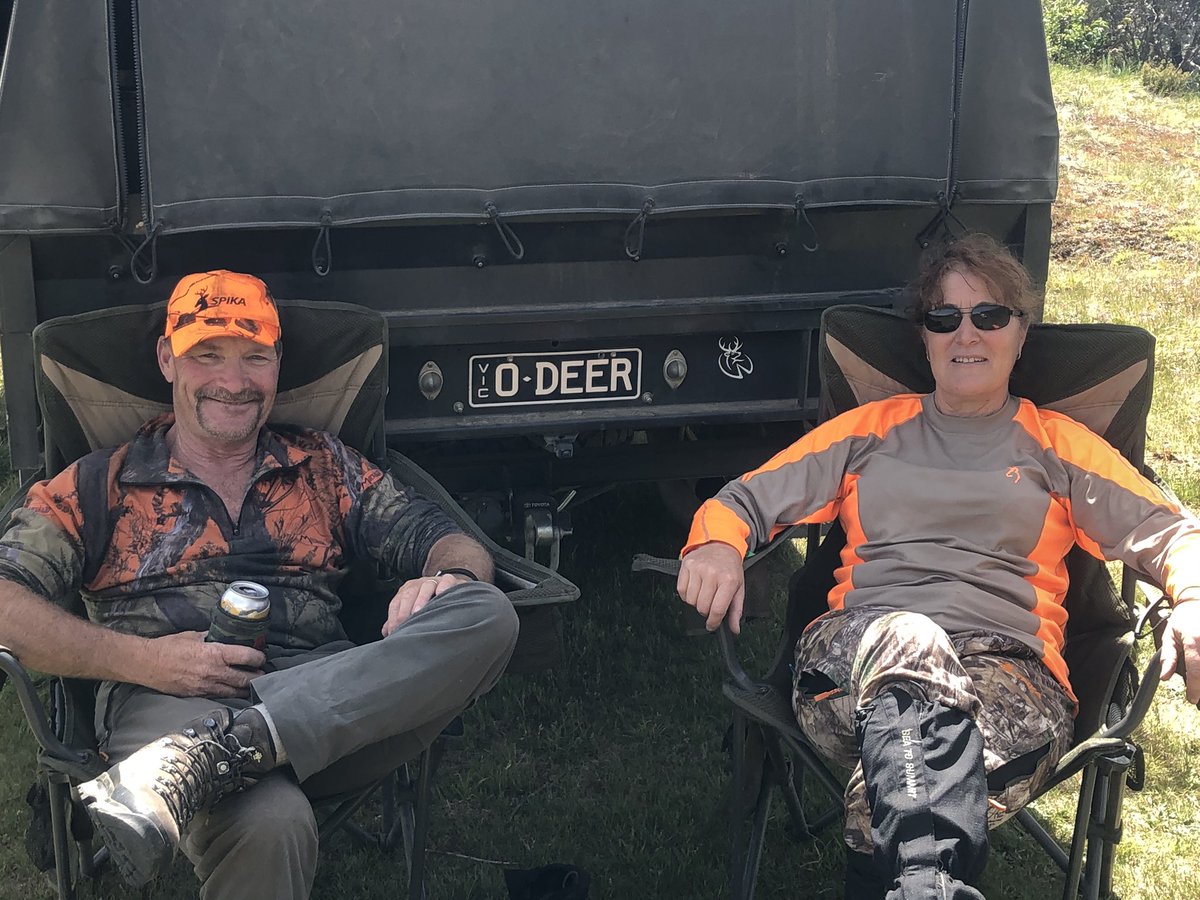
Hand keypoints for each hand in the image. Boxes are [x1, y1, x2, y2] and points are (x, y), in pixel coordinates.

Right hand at [142, 631, 265, 698]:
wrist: (146, 664)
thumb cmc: (168, 647)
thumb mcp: (193, 636)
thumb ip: (211, 637)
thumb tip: (223, 635)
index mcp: (215, 654)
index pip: (247, 657)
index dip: (259, 658)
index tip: (262, 657)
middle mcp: (213, 672)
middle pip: (245, 679)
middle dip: (257, 677)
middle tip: (263, 674)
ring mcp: (205, 686)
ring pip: (234, 692)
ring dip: (245, 689)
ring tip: (252, 685)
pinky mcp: (197, 695)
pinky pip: (218, 696)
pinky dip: (228, 694)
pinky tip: (233, 692)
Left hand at [382, 572, 468, 636]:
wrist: (451, 588)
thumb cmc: (430, 601)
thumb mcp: (413, 608)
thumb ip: (400, 618)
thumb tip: (386, 631)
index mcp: (407, 591)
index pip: (396, 603)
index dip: (393, 617)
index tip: (394, 631)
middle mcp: (419, 584)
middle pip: (408, 594)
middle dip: (404, 610)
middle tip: (403, 623)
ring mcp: (434, 581)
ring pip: (426, 587)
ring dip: (421, 599)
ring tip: (418, 611)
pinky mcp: (449, 580)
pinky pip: (446, 581)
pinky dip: (443, 587)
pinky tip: (440, 594)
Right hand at [677, 542, 745, 633]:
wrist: (720, 545)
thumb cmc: (730, 568)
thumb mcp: (739, 588)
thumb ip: (736, 611)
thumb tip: (734, 629)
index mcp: (728, 580)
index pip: (717, 609)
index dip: (714, 622)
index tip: (712, 625)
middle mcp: (712, 573)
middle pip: (702, 606)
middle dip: (706, 611)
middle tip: (710, 604)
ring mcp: (698, 568)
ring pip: (690, 600)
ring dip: (696, 602)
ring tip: (703, 594)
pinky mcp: (686, 565)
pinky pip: (681, 590)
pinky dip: (687, 594)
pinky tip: (695, 588)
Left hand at [1161, 599, 1199, 704]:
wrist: (1196, 600)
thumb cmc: (1182, 619)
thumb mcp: (1169, 636)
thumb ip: (1168, 657)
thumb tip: (1165, 677)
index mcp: (1193, 642)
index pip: (1196, 670)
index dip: (1195, 688)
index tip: (1191, 698)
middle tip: (1197, 694)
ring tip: (1198, 685)